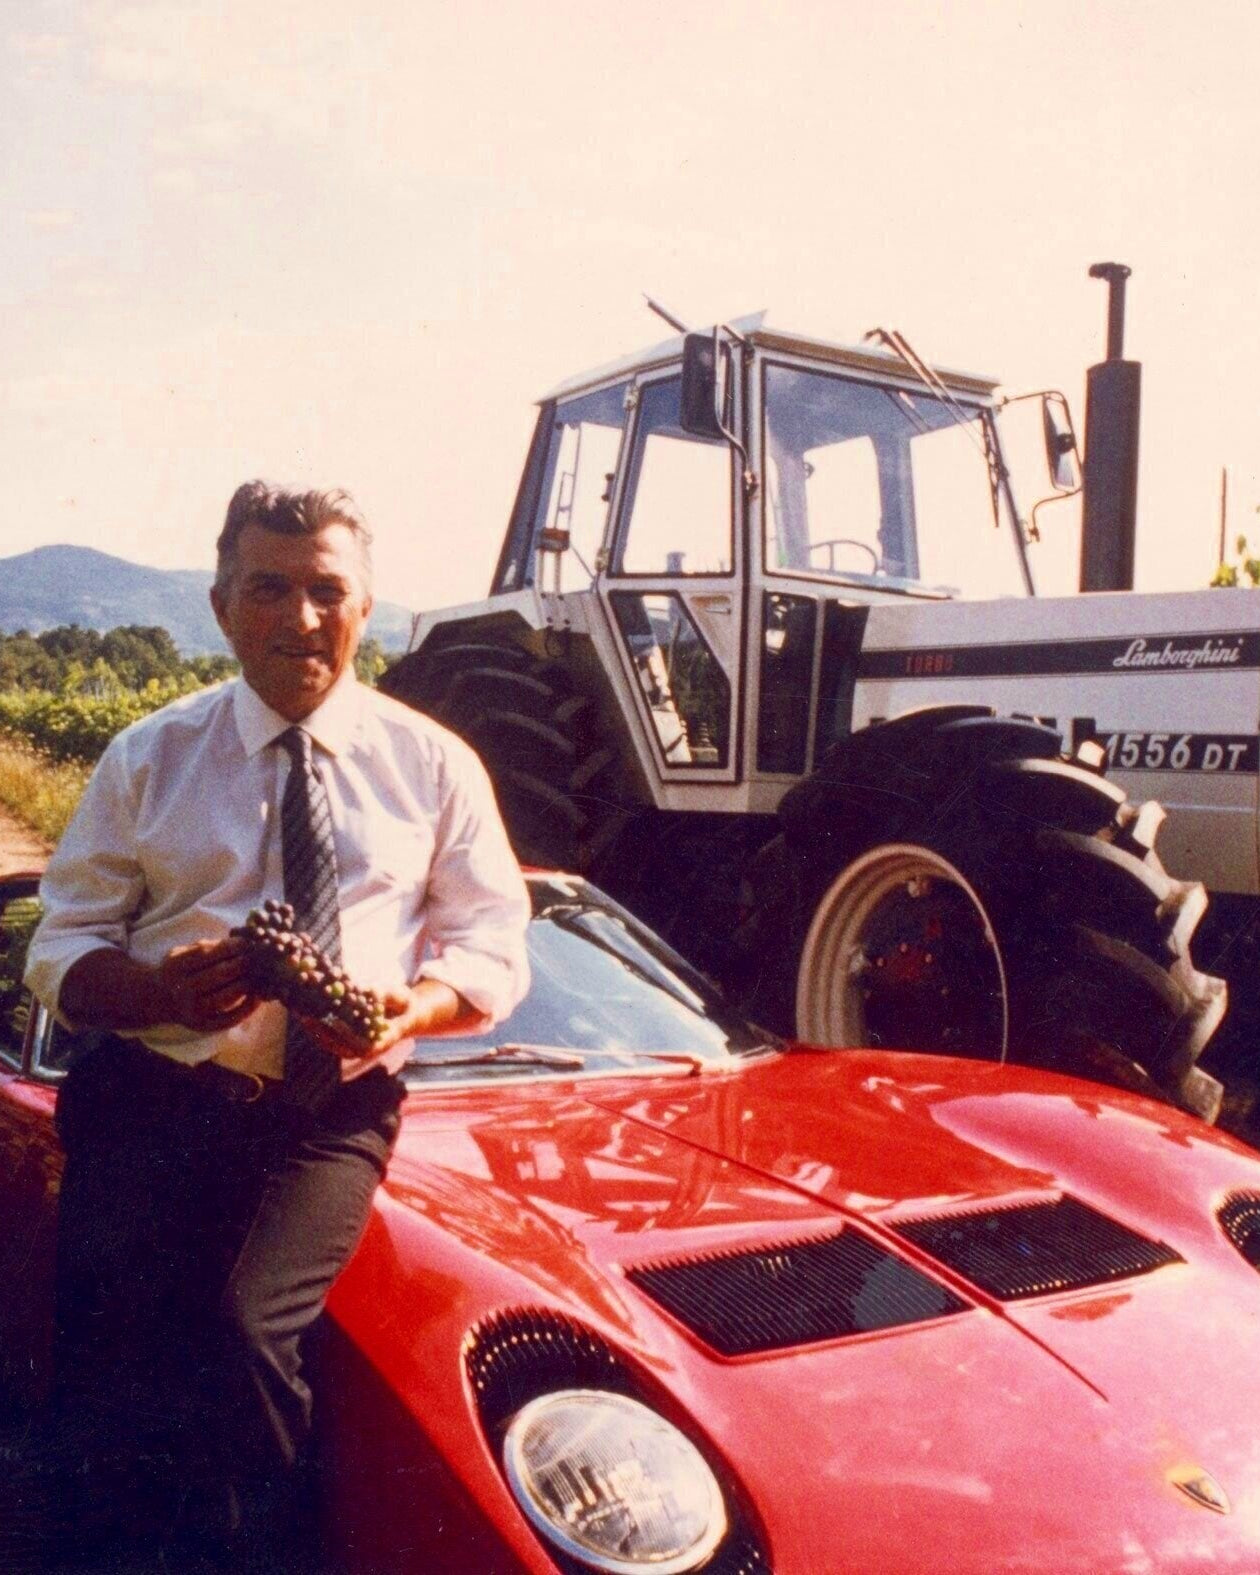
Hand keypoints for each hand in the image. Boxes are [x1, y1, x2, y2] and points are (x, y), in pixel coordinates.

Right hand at [153, 938, 260, 1031]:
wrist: (160, 998)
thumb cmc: (183, 969)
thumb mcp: (186, 952)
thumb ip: (210, 947)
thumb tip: (244, 941)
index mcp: (175, 966)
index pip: (205, 954)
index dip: (230, 947)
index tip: (247, 942)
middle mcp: (181, 990)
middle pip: (217, 975)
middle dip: (242, 964)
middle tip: (258, 957)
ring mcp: (191, 1010)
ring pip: (224, 998)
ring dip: (247, 985)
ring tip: (261, 975)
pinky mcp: (202, 1026)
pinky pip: (227, 1020)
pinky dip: (246, 1009)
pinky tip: (259, 997)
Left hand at [295, 980, 476, 1065]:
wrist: (406, 1016)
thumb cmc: (404, 1005)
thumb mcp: (400, 996)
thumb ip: (384, 995)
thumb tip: (367, 991)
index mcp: (380, 1042)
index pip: (357, 1043)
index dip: (342, 1033)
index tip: (329, 1021)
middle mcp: (365, 1050)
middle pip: (336, 1044)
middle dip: (319, 1028)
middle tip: (305, 1012)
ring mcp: (354, 1049)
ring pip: (328, 1042)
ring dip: (313, 1027)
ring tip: (298, 1009)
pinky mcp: (345, 1043)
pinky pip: (327, 1037)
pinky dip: (315, 1025)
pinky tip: (304, 1010)